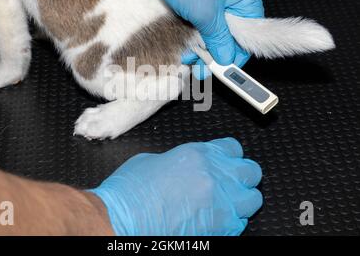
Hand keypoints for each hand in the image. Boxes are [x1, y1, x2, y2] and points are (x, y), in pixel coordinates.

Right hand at [90, 137, 262, 235]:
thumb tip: (189, 167)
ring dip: (243, 200)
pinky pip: (240, 223)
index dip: (230, 155)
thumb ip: (181, 161)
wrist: (122, 219)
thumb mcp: (153, 161)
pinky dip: (233, 222)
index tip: (227, 161)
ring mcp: (220, 202)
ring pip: (253, 198)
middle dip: (243, 176)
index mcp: (197, 154)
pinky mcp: (219, 228)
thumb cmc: (130, 192)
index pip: (233, 148)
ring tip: (229, 203)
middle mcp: (214, 175)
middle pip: (250, 171)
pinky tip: (218, 220)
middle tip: (232, 182)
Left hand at [117, 0, 263, 78]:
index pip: (250, 32)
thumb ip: (218, 39)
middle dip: (215, 52)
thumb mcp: (204, 13)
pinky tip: (184, 45)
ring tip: (187, 58)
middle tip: (200, 69)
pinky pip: (201, 19)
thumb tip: (226, 58)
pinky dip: (194, 33)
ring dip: (201, 45)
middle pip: (231, 32)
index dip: (236, 53)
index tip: (223, 71)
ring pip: (214, 28)